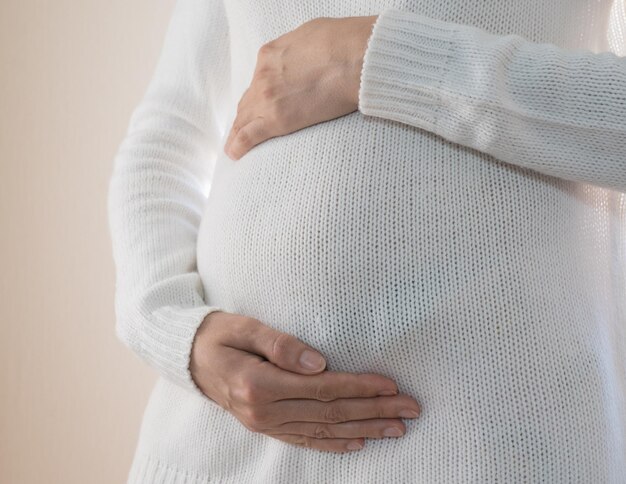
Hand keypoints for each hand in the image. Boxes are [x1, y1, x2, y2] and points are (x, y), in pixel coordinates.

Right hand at [190, 310, 420, 452]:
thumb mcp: (244, 327)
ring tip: (397, 429)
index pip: (322, 389)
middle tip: (411, 410)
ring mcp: (265, 424)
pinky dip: (334, 444)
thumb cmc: (219, 334)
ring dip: (364, 429)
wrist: (189, 357)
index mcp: (260, 384)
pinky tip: (358, 442)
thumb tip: (320, 362)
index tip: (392, 385)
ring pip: (324, 430)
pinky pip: (305, 440)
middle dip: (374, 411)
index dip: (360, 387)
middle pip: (330, 413)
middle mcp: (264, 411)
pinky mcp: (266, 427)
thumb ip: (281, 344)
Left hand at [223, 15, 377, 159]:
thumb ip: (299, 50)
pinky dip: (238, 146)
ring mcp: (267, 98)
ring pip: (244, 119)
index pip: (259, 79)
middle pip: (248, 101)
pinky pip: (249, 136)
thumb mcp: (313, 33)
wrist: (355, 57)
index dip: (258, 94)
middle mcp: (264, 75)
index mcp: (271, 54)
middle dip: (245, 114)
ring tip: (233, 145)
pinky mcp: (276, 119)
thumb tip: (303, 58)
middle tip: (241, 128)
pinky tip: (234, 153)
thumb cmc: (344, 42)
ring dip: (238, 132)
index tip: (260, 103)